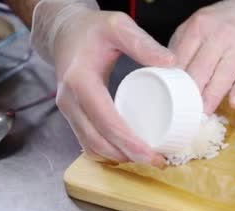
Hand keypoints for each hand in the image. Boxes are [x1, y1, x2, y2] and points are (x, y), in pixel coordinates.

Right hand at [30, 0, 174, 164]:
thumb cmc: (91, 29)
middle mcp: (69, 100)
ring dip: (119, 157)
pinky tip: (130, 153)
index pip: (105, 120)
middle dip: (128, 156)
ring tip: (148, 159)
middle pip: (97, 141)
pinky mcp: (73, 116)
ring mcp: (69, 111)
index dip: (129, 142)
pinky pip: (88, 142)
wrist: (64, 31)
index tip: (152, 154)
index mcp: (79, 80)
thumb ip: (142, 43)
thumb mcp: (118, 26)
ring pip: (91, 147)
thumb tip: (170, 62)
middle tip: (158, 161)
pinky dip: (109, 152)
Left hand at [169, 0, 234, 113]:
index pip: (182, 57)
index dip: (174, 80)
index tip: (168, 99)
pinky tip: (233, 103)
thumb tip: (164, 76)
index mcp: (199, 27)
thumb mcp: (197, 28)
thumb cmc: (222, 26)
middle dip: (191, 92)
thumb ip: (181, 49)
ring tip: (203, 114)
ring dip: (212, 97)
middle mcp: (220, 35)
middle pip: (201, 68)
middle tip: (183, 112)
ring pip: (223, 75)